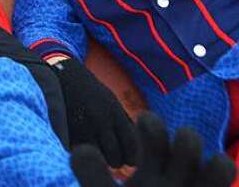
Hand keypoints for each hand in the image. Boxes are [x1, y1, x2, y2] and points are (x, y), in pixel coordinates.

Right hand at [52, 57, 138, 167]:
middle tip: (110, 157)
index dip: (130, 157)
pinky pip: (80, 152)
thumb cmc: (88, 89)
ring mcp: (83, 127)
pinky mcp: (66, 130)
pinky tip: (82, 144)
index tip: (127, 158)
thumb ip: (123, 121)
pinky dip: (82, 152)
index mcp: (115, 113)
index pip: (131, 147)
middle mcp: (101, 121)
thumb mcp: (110, 100)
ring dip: (98, 158)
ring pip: (97, 158)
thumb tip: (133, 148)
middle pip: (115, 158)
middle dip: (114, 160)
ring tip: (96, 151)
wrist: (60, 74)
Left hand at [71, 111, 234, 186]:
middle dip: (186, 141)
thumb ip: (94, 177)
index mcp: (152, 170)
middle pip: (189, 146)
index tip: (143, 123)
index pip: (155, 137)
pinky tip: (209, 180)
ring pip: (218, 168)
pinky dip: (217, 178)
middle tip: (177, 147)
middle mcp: (180, 180)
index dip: (152, 128)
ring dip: (215, 167)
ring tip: (201, 176)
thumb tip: (82, 150)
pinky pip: (221, 180)